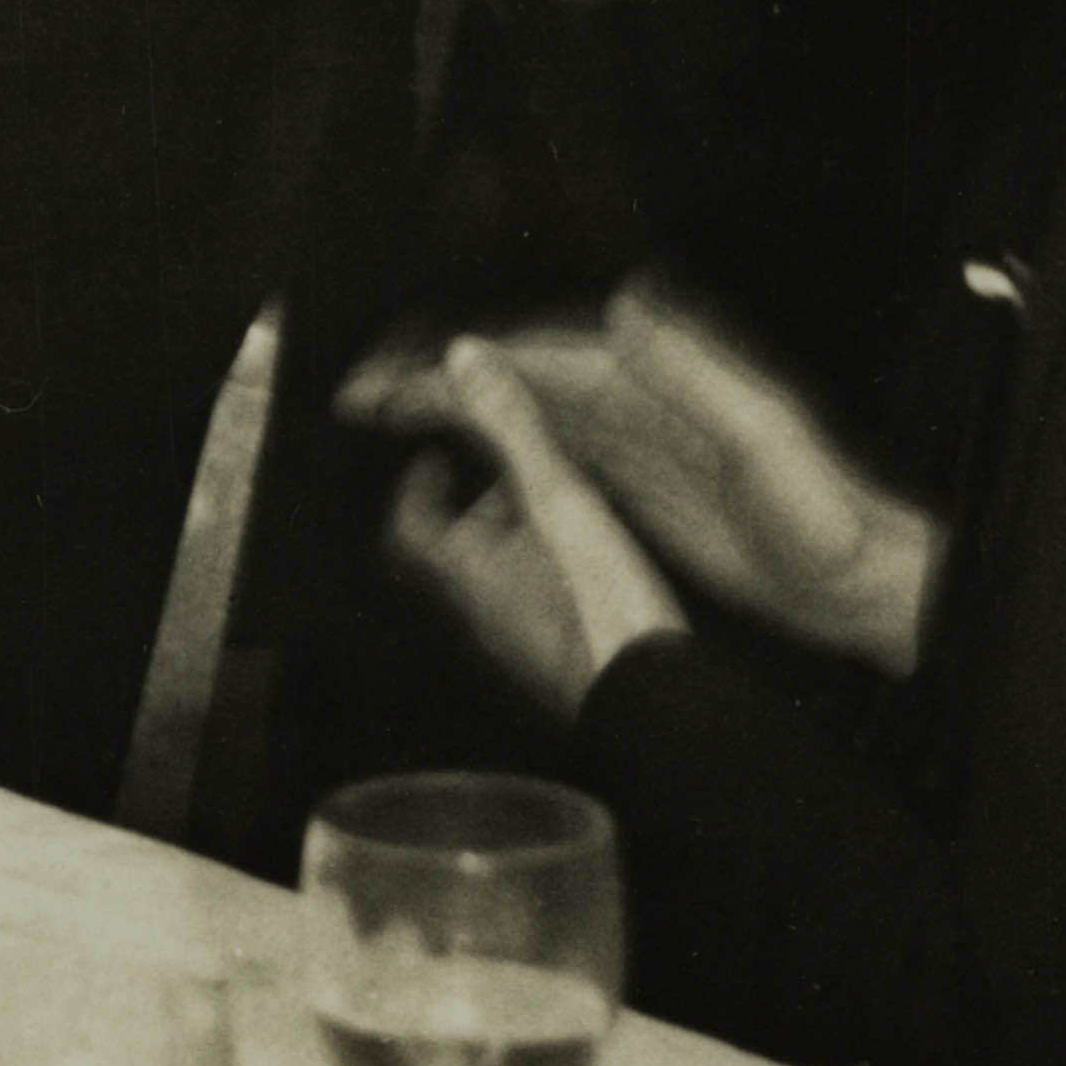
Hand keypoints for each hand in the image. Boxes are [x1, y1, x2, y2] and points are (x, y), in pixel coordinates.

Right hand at [357, 281, 932, 674]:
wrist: (864, 577)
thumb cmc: (826, 516)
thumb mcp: (763, 438)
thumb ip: (695, 372)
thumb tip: (623, 304)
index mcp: (657, 379)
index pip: (537, 354)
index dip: (461, 357)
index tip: (399, 369)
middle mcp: (641, 397)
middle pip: (519, 372)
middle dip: (439, 374)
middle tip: (362, 392)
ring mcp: (640, 439)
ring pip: (526, 407)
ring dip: (458, 405)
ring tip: (390, 412)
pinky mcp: (645, 481)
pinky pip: (554, 448)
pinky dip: (500, 442)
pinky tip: (468, 453)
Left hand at [372, 345, 703, 721]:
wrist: (655, 706)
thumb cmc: (603, 608)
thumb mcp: (559, 500)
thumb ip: (513, 428)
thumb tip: (463, 359)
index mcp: (468, 574)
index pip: (410, 529)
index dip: (414, 490)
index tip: (432, 459)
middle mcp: (482, 618)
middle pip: (456, 557)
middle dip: (476, 511)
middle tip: (507, 478)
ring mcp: (521, 649)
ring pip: (500, 584)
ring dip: (518, 543)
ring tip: (561, 510)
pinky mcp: (561, 666)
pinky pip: (540, 610)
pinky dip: (552, 575)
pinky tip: (596, 563)